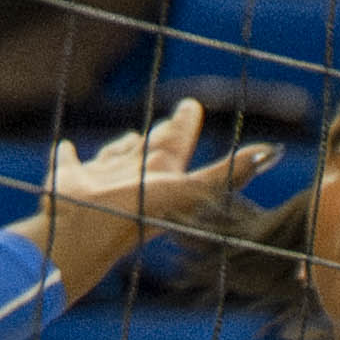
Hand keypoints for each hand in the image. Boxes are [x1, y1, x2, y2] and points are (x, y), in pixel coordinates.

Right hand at [31, 97, 276, 298]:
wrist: (86, 233)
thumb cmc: (140, 214)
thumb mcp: (192, 190)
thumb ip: (229, 173)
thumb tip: (273, 154)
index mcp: (161, 180)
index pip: (176, 147)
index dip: (184, 126)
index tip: (192, 106)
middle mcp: (134, 180)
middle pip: (152, 151)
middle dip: (165, 133)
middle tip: (180, 111)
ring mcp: (100, 181)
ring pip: (116, 157)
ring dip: (123, 146)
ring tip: (133, 135)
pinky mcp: (67, 181)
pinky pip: (67, 163)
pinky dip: (67, 156)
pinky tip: (67, 148)